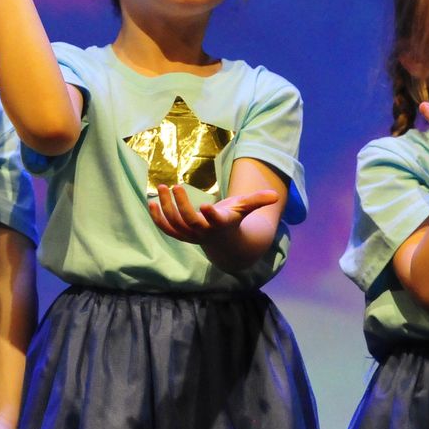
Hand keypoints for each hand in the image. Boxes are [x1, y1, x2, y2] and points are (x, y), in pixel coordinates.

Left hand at [148, 183, 278, 244]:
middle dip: (180, 204)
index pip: (215, 221)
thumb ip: (259, 201)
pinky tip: (151, 203)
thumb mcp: (245, 208)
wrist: (223, 242)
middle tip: (174, 186)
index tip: (205, 205)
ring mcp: (190, 235)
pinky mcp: (180, 235)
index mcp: (220, 224)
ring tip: (162, 188)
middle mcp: (204, 231)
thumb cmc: (234, 219)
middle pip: (189, 221)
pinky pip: (166, 228)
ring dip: (166, 206)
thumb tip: (276, 196)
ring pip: (175, 223)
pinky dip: (157, 217)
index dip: (210, 215)